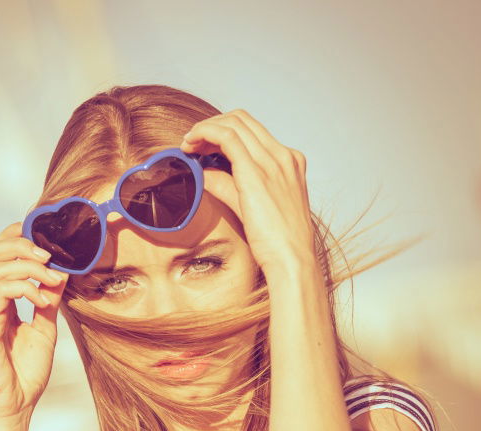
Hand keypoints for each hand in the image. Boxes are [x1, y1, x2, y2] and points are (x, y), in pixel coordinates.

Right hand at [0, 221, 68, 422]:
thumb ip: (47, 301)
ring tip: (53, 280)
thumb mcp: (43, 330)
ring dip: (29, 267)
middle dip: (20, 245)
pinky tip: (43, 300)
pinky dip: (24, 288)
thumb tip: (61, 272)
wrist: (13, 409)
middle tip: (50, 256)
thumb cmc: (24, 376)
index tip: (45, 240)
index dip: (15, 238)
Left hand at [180, 109, 317, 274]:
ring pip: (234, 123)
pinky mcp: (256, 171)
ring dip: (205, 129)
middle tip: (191, 143)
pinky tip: (191, 145)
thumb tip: (204, 173)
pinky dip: (205, 134)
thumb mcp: (251, 207)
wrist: (292, 261)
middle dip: (212, 126)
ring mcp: (273, 161)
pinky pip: (226, 137)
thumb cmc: (277, 244)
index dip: (224, 131)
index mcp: (290, 162)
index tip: (204, 146)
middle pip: (242, 120)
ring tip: (188, 145)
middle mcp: (284, 156)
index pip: (253, 131)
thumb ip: (228, 186)